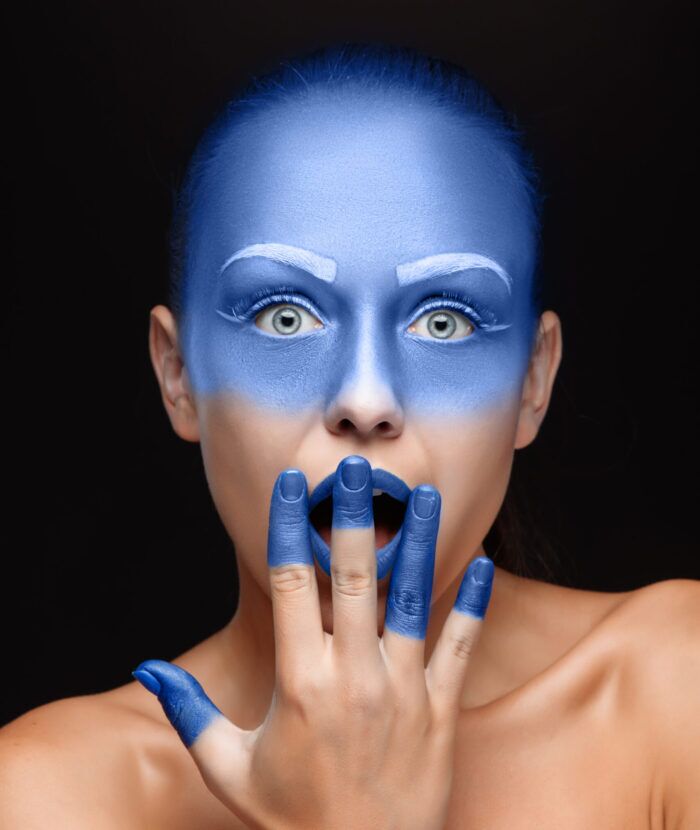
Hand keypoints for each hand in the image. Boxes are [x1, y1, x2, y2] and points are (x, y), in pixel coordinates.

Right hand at [133, 454, 493, 829]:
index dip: (286, 527)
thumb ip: (189, 713)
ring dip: (417, 543)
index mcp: (300, 683)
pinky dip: (472, 602)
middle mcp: (354, 676)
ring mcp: (404, 690)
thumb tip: (149, 668)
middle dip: (351, 516)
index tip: (289, 484)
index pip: (290, 584)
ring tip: (426, 494)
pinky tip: (480, 561)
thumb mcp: (229, 771)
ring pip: (412, 599)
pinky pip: (460, 645)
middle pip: (351, 577)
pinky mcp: (441, 710)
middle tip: (355, 468)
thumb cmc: (293, 823)